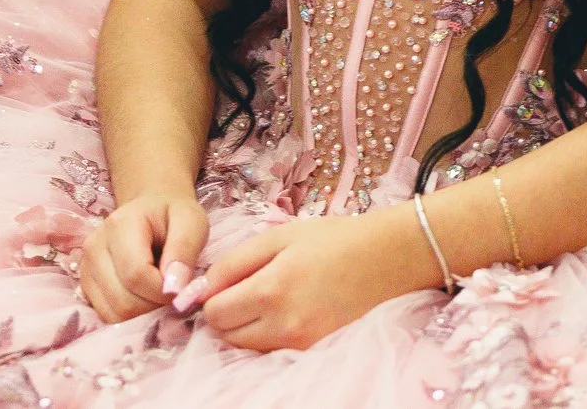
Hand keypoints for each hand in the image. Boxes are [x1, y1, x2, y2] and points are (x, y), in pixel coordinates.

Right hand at [79, 191, 208, 323]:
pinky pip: (107, 316)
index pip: (136, 275)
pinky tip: (143, 296)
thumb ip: (185, 249)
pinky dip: (129, 316)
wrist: (151, 210)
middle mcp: (95, 247)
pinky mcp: (85, 285)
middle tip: (171, 290)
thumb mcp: (192, 221)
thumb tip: (174, 288)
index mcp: (120, 225)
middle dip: (154, 304)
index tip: (181, 285)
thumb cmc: (173, 216)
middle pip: (123, 301)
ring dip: (142, 313)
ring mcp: (86, 267)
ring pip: (113, 314)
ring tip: (157, 291)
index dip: (163, 291)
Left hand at [194, 210, 434, 351]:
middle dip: (225, 313)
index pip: (214, 313)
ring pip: (245, 348)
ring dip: (244, 326)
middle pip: (225, 336)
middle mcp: (282, 325)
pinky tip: (283, 310)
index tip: (223, 282)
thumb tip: (201, 289)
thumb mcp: (279, 237)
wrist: (385, 258)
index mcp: (271, 291)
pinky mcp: (311, 350)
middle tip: (243, 288)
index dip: (211, 296)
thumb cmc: (332, 239)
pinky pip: (269, 350)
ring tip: (265, 297)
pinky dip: (265, 334)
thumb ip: (234, 263)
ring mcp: (299, 343)